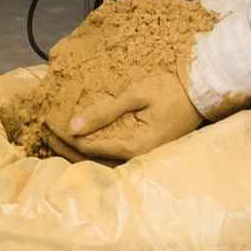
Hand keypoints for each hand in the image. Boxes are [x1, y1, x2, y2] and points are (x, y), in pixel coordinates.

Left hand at [47, 71, 202, 161]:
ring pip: (103, 161)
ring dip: (80, 152)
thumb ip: (104, 111)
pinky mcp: (145, 152)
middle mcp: (138, 159)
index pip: (91, 147)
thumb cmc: (171, 89)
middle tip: (46, 136)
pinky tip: (83, 141)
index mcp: (135, 147)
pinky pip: (114, 155)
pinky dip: (96, 149)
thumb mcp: (136, 94)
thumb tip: (73, 126)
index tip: (48, 126)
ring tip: (58, 140)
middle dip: (69, 149)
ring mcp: (143, 158)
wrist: (204, 91)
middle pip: (94, 160)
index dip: (67, 138)